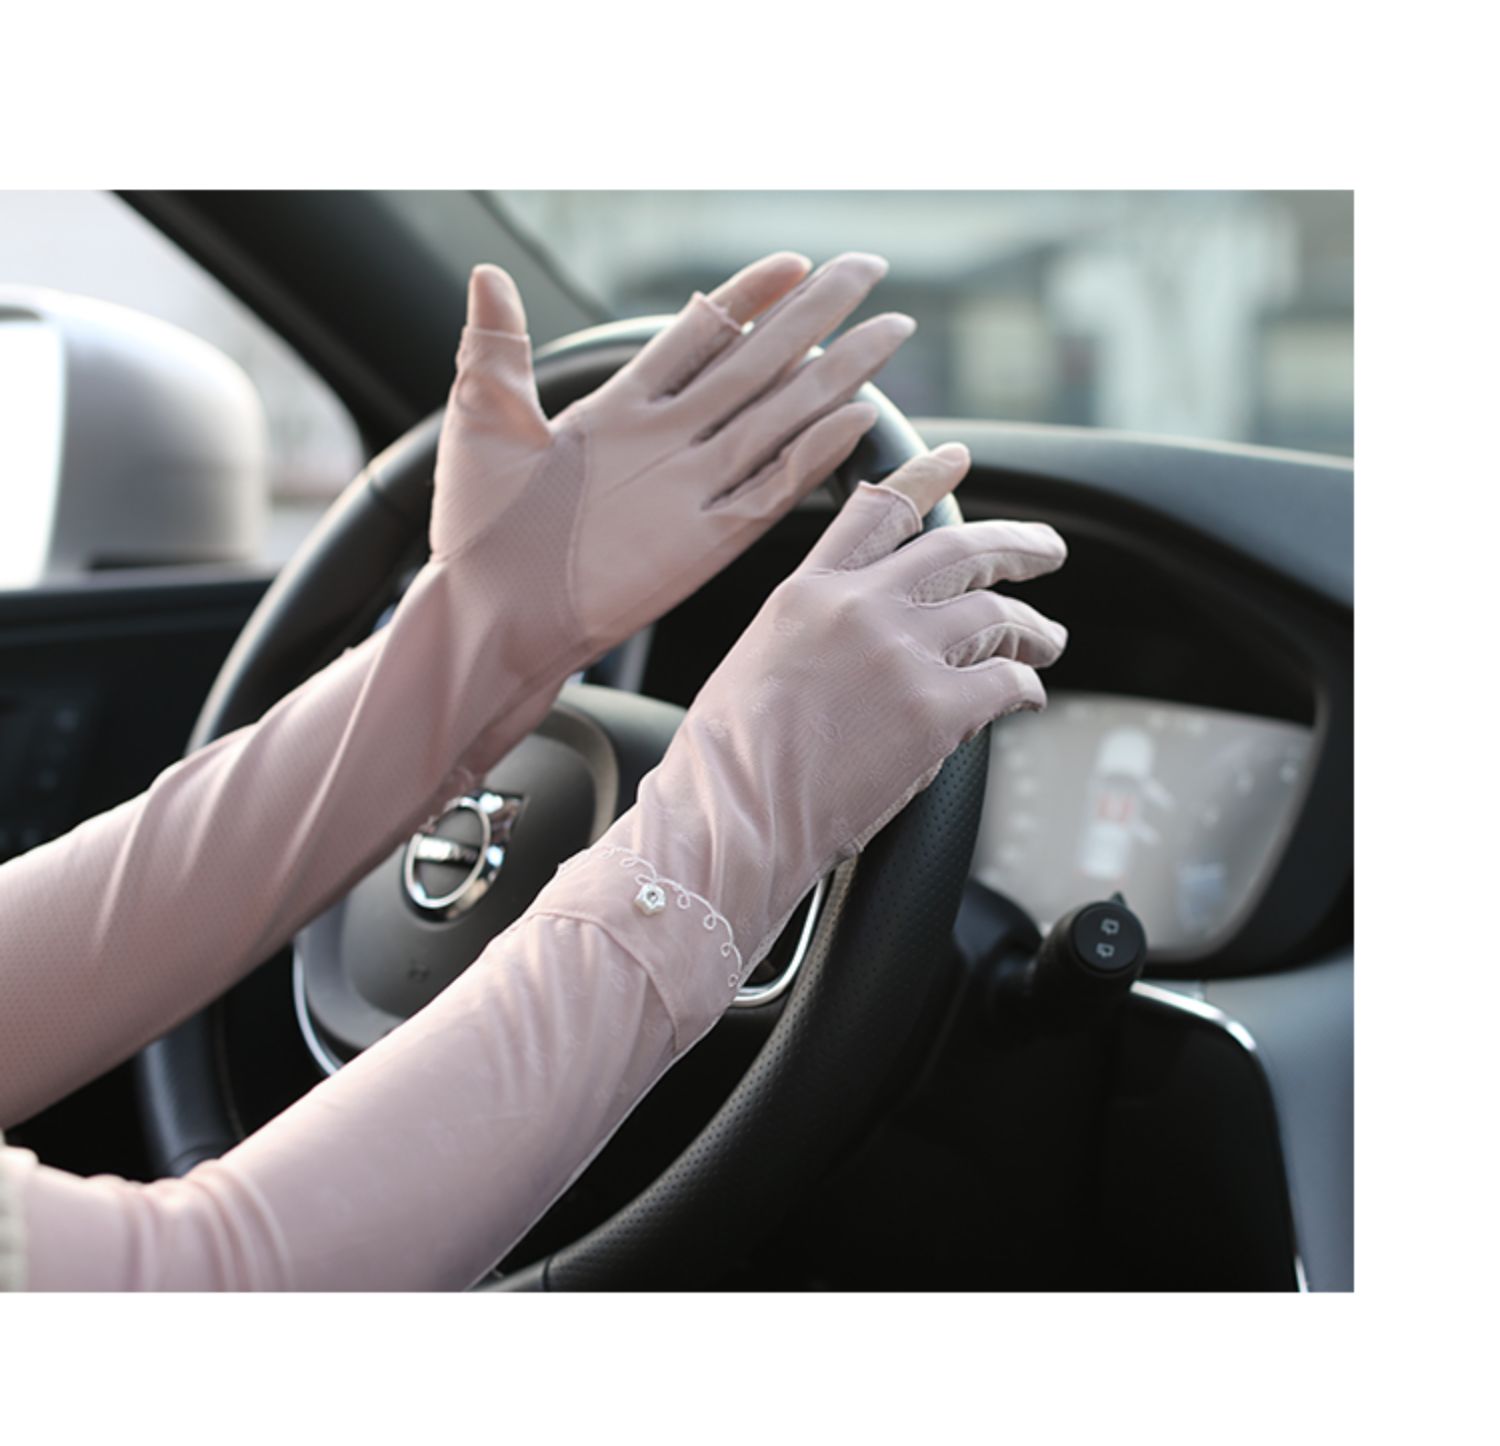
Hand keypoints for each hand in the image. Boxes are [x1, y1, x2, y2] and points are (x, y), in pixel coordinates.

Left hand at [430, 251, 913, 669]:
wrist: (487, 617)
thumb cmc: (476, 531)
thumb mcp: (481, 422)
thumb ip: (497, 347)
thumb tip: (489, 274)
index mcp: (617, 410)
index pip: (697, 334)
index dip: (746, 297)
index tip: (793, 260)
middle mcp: (666, 442)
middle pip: (757, 363)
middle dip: (816, 315)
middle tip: (869, 269)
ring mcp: (690, 489)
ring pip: (779, 417)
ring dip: (835, 374)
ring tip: (888, 331)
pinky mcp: (704, 542)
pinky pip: (772, 489)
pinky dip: (813, 455)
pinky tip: (854, 419)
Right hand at [565, 442, 1068, 1031]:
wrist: (729, 822)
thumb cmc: (728, 763)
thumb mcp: (757, 662)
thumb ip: (818, 631)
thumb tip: (875, 639)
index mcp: (807, 591)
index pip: (879, 510)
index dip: (925, 479)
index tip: (956, 460)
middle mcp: (858, 607)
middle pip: (959, 549)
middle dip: (1015, 544)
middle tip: (1046, 550)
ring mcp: (901, 654)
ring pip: (997, 613)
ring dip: (1034, 627)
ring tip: (1048, 639)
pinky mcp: (936, 710)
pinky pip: (1007, 682)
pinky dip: (1027, 687)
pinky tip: (1028, 696)